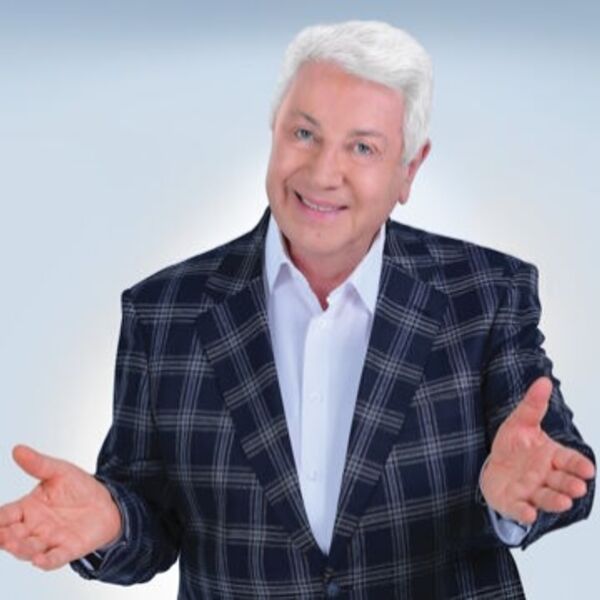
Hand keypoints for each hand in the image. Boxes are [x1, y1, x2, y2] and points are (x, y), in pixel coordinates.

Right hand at [0, 445, 122, 570]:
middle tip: (0, 534)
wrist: (107, 502)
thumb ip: (38, 464)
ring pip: (28, 549)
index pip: (5, 516)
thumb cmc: (79, 488)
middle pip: (12, 536)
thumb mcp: (59, 471)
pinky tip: (39, 560)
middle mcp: (33, 528)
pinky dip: (46, 561)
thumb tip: (17, 449)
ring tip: (13, 543)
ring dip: (20, 548)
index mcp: (27, 509)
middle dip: (4, 537)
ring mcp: (49, 540)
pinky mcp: (67, 549)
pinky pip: (54, 559)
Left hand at [480, 376, 594, 524]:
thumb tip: (544, 380)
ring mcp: (530, 491)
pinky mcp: (513, 503)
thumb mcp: (520, 421)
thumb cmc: (514, 445)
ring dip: (556, 500)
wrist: (493, 465)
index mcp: (551, 456)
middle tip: (578, 486)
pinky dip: (524, 513)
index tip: (588, 469)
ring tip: (565, 502)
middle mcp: (545, 476)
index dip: (579, 465)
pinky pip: (520, 509)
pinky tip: (529, 513)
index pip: (570, 460)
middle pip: (562, 481)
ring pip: (546, 498)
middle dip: (570, 484)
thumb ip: (533, 405)